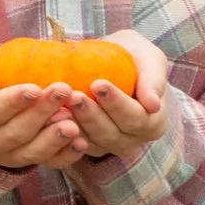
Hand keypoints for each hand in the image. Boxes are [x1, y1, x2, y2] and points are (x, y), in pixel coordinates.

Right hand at [0, 35, 127, 172]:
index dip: (10, 103)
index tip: (34, 88)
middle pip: (12, 135)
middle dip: (39, 114)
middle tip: (63, 91)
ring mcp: (3, 155)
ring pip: (30, 153)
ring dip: (54, 138)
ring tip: (74, 122)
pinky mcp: (25, 159)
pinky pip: (46, 162)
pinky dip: (65, 155)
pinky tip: (81, 142)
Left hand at [60, 30, 170, 163]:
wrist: (113, 65)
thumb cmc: (135, 59)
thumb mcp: (149, 59)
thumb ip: (154, 78)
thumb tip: (153, 104)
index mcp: (153, 123)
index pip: (135, 117)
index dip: (116, 103)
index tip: (98, 84)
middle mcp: (133, 140)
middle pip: (111, 133)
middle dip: (91, 115)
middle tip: (73, 94)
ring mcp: (109, 146)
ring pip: (91, 141)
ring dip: (74, 123)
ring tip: (59, 103)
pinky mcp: (88, 146)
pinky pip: (74, 144)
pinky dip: (62, 130)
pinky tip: (50, 113)